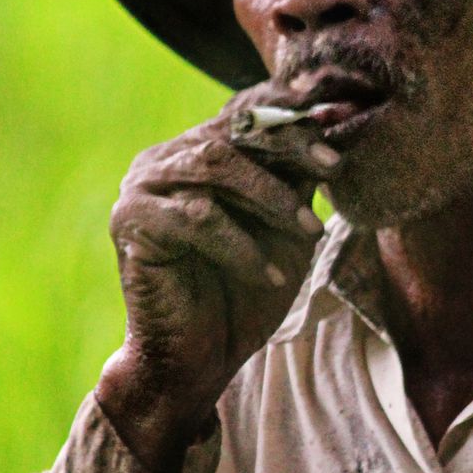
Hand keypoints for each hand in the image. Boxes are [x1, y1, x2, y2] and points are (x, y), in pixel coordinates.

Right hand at [95, 84, 338, 472]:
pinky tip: (270, 274)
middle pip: (232, 130)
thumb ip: (300, 177)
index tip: (341, 121)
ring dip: (271, 197)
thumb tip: (334, 118)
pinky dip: (242, 245)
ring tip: (310, 232)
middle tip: (332, 168)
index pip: (247, 114)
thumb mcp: (288, 227)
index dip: (294, 117)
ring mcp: (142, 186)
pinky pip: (196, 218)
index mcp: (198, 151)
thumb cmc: (247, 292)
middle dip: (289, 146)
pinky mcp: (131, 222)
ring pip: (214, 164)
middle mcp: (164, 159)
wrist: (200, 358)